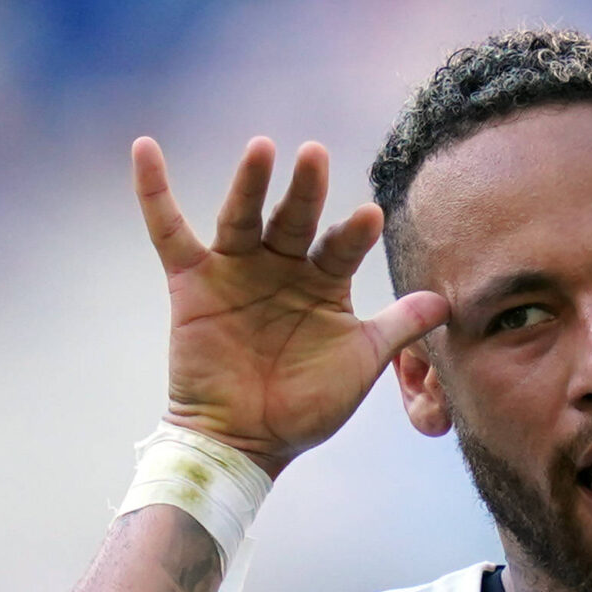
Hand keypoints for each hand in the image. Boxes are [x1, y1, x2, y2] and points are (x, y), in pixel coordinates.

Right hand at [133, 136, 447, 476]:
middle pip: (294, 219)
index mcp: (323, 283)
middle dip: (306, 189)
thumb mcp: (360, 364)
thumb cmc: (304, 407)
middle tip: (316, 155)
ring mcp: (236, 270)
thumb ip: (399, 329)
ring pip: (243, 216)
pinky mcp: (192, 282)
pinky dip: (154, 192)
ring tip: (262, 148)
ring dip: (251, 182)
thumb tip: (447, 302)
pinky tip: (144, 149)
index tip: (370, 216)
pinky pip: (168, 231)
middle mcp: (280, 267)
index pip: (341, 247)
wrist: (245, 443)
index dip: (354, 233)